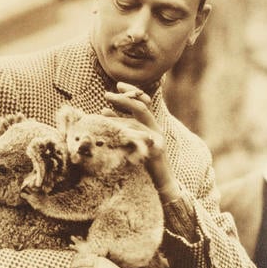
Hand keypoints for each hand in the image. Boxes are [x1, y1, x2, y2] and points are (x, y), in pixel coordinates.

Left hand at [105, 82, 180, 203]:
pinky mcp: (157, 150)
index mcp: (149, 125)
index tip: (117, 85)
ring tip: (104, 112)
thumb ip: (121, 125)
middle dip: (124, 99)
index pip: (141, 103)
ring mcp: (157, 139)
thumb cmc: (144, 163)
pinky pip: (143, 139)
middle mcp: (155, 129)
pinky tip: (119, 132)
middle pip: (141, 108)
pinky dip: (130, 134)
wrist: (162, 182)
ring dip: (121, 117)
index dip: (130, 93)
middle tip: (107, 94)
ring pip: (139, 123)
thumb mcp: (131, 140)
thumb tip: (104, 110)